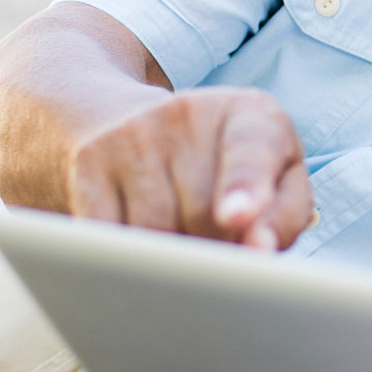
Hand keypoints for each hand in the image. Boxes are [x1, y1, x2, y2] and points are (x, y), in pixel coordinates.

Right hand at [68, 86, 312, 247]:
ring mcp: (134, 132)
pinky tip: (141, 246)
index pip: (250, 152)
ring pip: (154, 231)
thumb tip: (258, 249)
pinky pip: (109, 233)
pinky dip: (127, 257)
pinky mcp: (90, 159)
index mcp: (251, 112)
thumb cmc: (226, 166)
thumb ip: (282, 215)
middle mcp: (190, 112)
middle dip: (214, 249)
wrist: (137, 122)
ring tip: (183, 239)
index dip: (245, 187)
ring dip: (171, 259)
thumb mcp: (276, 177)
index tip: (239, 217)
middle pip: (203, 214)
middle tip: (218, 243)